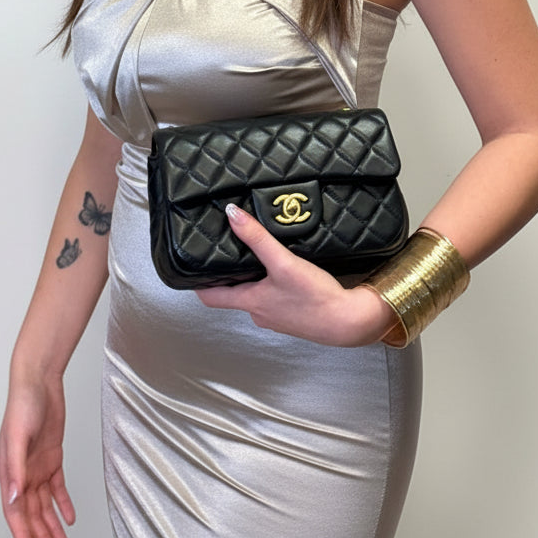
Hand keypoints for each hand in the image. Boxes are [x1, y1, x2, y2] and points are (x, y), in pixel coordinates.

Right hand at [0, 375, 75, 537]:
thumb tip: (14, 496)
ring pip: (44, 505)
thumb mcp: (18, 437)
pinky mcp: (52, 458)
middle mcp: (23, 472)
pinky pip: (57, 488)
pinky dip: (63, 504)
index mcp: (9, 471)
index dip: (22, 531)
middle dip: (39, 533)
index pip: (15, 511)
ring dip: (52, 524)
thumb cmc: (22, 403)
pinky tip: (69, 517)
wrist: (40, 381)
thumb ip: (16, 468)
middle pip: (30, 512)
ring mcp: (37, 466)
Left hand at [196, 203, 396, 346]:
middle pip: (232, 293)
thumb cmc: (316, 298)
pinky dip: (272, 284)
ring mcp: (276, 316)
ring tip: (253, 255)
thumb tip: (233, 215)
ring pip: (254, 294)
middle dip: (228, 273)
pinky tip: (282, 271)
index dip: (197, 282)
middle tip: (223, 251)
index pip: (211, 296)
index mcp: (250, 302)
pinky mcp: (293, 315)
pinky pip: (274, 298)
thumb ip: (257, 238)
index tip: (190, 267)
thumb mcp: (284, 262)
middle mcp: (260, 313)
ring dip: (252, 278)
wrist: (348, 322)